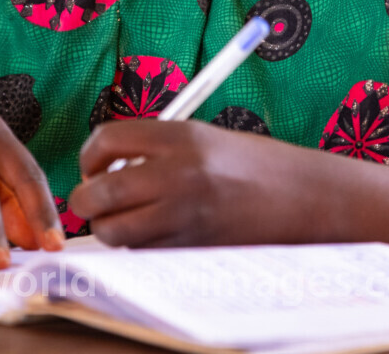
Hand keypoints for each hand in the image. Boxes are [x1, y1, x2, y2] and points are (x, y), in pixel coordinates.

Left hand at [70, 121, 318, 247]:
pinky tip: (155, 232)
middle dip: (86, 200)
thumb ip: (156, 147)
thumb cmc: (253, 164)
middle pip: (100, 192)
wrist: (303, 196)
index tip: (94, 165)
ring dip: (108, 228)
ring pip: (115, 231)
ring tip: (123, 219)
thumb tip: (105, 165)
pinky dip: (137, 245)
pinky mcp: (192, 246)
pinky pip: (142, 251)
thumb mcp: (204, 137)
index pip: (107, 138)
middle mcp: (178, 173)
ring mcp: (184, 213)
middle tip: (92, 199)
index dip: (90, 155)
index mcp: (180, 136)